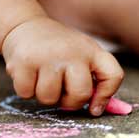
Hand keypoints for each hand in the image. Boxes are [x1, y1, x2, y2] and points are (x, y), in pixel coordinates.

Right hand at [2, 17, 123, 116]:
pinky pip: (26, 93)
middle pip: (80, 94)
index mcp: (91, 50)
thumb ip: (94, 82)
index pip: (113, 75)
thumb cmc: (57, 50)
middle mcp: (72, 51)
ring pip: (49, 98)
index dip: (106, 97)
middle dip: (69, 102)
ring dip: (43, 95)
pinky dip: (25, 89)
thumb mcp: (80, 57)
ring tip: (42, 78)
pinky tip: (28, 74)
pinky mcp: (25, 61)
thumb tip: (97, 111)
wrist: (25, 26)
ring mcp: (48, 56)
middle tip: (60, 91)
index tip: (93, 108)